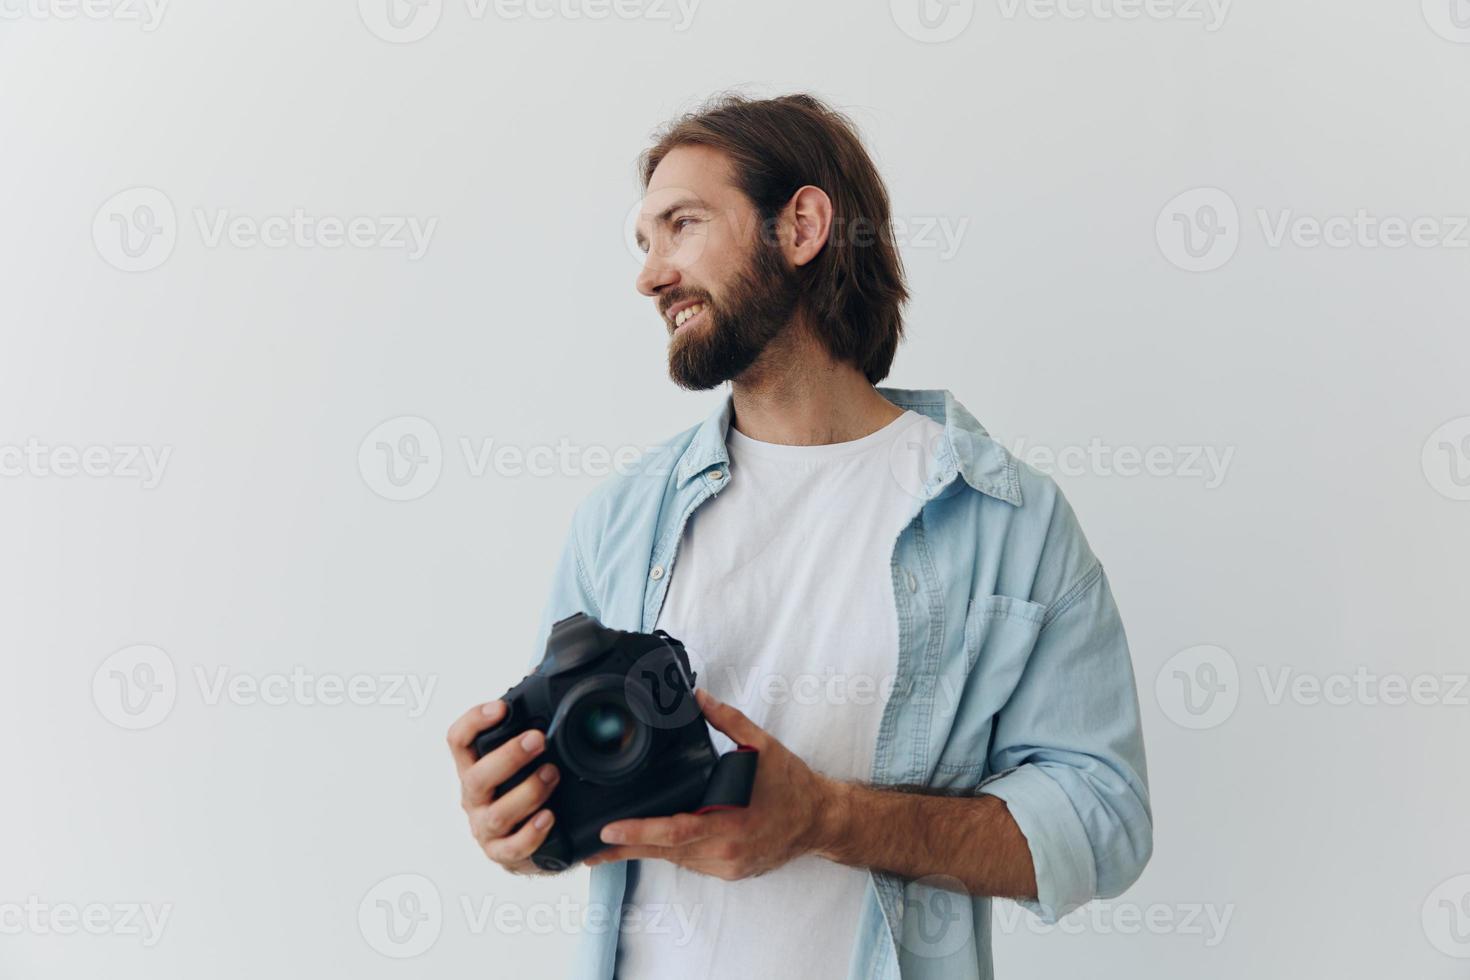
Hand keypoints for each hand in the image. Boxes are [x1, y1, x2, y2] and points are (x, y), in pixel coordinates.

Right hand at [448, 700, 561, 874]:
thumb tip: (537, 671)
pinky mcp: (502, 854)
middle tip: (539, 740)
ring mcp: (484, 828)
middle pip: (477, 776)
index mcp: (473, 766)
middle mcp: (473, 796)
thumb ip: (526, 716)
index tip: (501, 707)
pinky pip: (513, 848)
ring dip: (527, 792)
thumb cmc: (522, 788)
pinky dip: (531, 833)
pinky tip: (549, 817)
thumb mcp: (522, 755)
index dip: (474, 721)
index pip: (457, 740)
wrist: (530, 842)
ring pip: (497, 813)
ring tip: (553, 774)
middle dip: (509, 755)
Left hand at [585, 688, 843, 879]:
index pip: (675, 831)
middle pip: (666, 852)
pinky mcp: (730, 872)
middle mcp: (726, 850)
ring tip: (611, 845)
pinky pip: (692, 863)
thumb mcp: (762, 745)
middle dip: (626, 849)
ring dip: (646, 850)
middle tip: (589, 847)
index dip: (639, 832)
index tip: (608, 830)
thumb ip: (727, 720)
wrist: (821, 820)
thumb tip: (697, 695)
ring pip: (676, 860)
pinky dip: (673, 851)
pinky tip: (654, 841)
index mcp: (730, 820)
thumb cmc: (792, 783)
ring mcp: (728, 866)